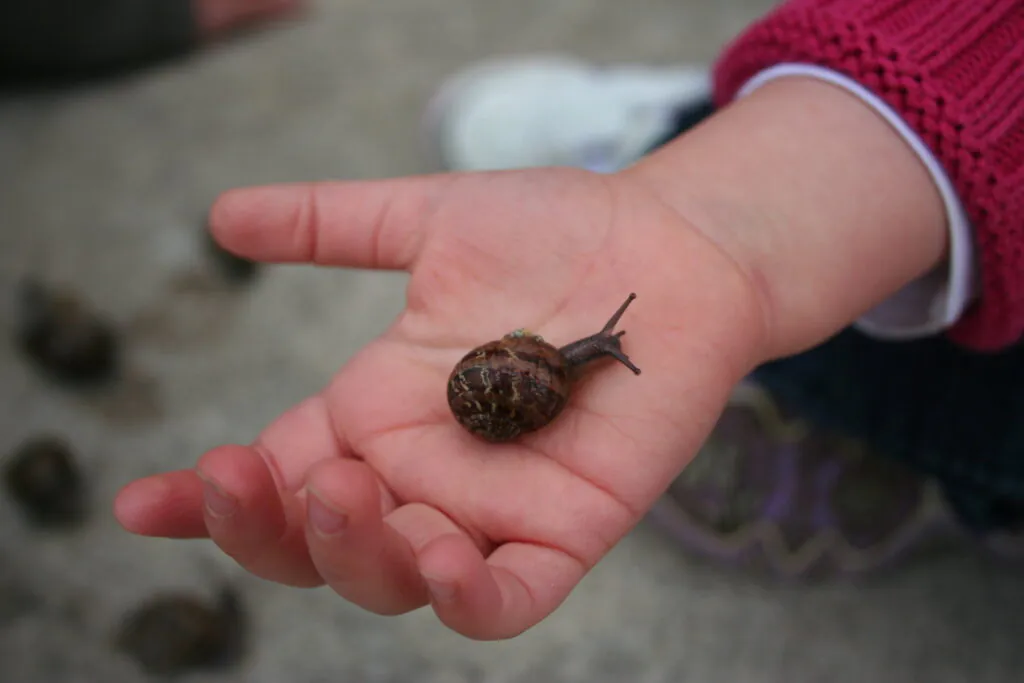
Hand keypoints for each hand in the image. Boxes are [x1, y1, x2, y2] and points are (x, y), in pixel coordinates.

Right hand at [113, 167, 766, 638]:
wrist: (672, 244)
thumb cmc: (558, 231)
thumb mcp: (431, 221)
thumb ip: (331, 224)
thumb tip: (221, 215)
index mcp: (379, 411)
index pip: (277, 472)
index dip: (207, 499)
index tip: (142, 502)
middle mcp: (423, 469)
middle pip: (320, 542)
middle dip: (267, 527)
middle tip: (244, 473)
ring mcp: (493, 506)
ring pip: (398, 578)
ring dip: (353, 555)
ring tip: (344, 492)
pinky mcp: (569, 528)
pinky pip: (508, 597)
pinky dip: (468, 598)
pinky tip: (443, 558)